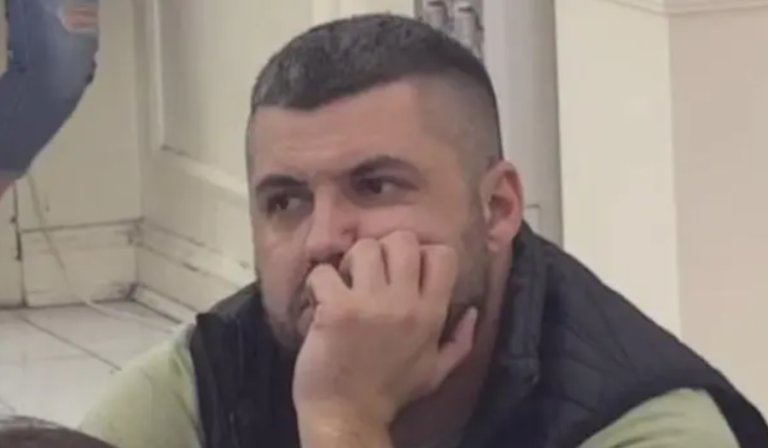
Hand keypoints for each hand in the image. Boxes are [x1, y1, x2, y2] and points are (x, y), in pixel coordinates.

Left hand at [292, 231, 477, 433]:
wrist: (348, 416)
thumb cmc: (390, 392)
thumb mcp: (435, 371)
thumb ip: (460, 342)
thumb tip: (473, 312)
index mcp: (432, 314)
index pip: (442, 254)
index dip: (422, 253)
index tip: (403, 270)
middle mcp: (405, 304)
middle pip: (402, 240)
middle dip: (383, 249)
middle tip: (370, 274)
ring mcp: (370, 305)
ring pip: (364, 247)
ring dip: (350, 263)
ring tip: (345, 284)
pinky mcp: (336, 310)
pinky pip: (324, 272)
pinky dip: (318, 282)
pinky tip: (320, 301)